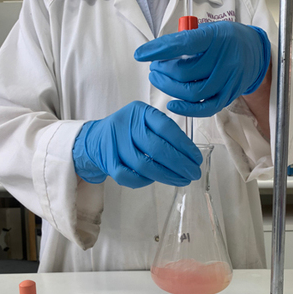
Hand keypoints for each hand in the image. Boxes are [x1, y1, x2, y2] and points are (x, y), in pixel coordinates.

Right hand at [72, 101, 201, 188]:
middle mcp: (125, 125)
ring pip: (144, 165)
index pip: (166, 128)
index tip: (196, 158)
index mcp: (139, 112)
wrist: (96, 139)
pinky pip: (130, 177)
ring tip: (182, 180)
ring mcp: (114, 144)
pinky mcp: (107, 162)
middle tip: (194, 173)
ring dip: (167, 176)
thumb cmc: (128, 131)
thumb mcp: (144, 121)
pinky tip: (158, 180)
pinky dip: (145, 181)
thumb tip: (190, 155)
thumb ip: (163, 132)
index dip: (184, 145)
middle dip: (180, 164)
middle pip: (156, 148)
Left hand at [134, 21, 270, 117]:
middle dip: (163, 71)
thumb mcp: (208, 30)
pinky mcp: (228, 96)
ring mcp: (228, 80)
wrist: (255, 53)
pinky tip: (172, 104)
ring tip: (159, 79)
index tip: (141, 55)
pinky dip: (187, 109)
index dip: (160, 50)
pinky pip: (206, 108)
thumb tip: (158, 51)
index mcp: (216, 37)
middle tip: (154, 67)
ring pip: (192, 92)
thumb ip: (186, 40)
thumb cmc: (225, 40)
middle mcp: (224, 59)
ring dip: (169, 88)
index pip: (184, 44)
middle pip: (185, 72)